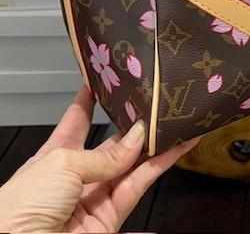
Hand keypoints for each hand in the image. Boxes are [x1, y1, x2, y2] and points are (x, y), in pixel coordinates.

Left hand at [0, 87, 199, 232]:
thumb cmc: (20, 207)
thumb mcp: (62, 163)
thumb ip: (105, 155)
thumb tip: (137, 140)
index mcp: (54, 158)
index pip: (77, 124)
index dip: (90, 103)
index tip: (104, 84)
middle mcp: (77, 177)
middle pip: (113, 148)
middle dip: (135, 129)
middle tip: (157, 109)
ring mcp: (94, 200)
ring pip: (132, 168)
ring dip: (154, 148)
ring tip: (175, 127)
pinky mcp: (108, 221)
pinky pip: (137, 192)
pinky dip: (158, 172)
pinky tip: (175, 153)